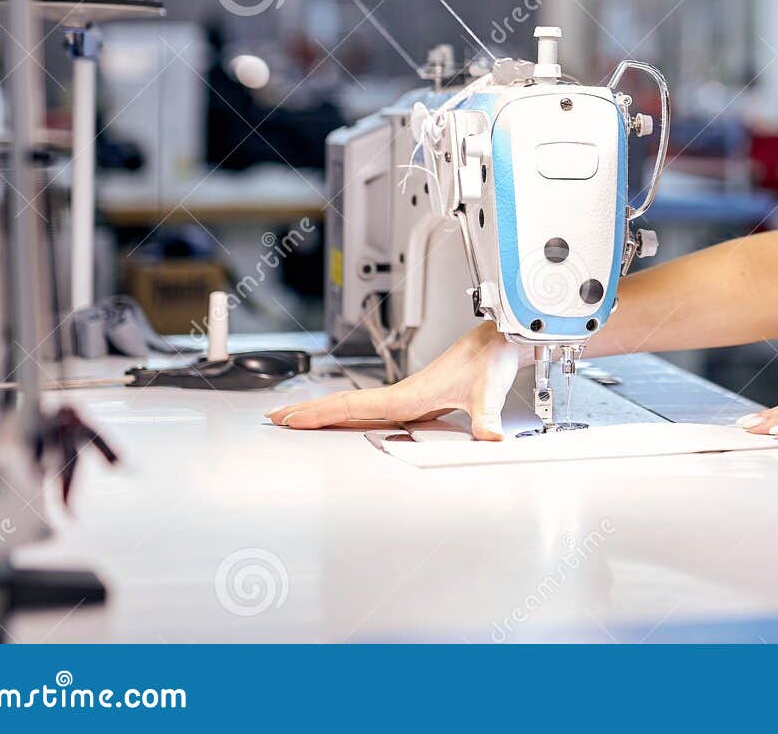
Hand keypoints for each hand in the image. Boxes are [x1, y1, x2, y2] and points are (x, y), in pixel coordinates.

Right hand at [265, 324, 522, 439]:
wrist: (502, 339)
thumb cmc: (491, 355)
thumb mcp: (489, 391)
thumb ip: (488, 418)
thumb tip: (490, 438)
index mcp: (409, 394)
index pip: (353, 406)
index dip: (319, 413)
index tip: (289, 417)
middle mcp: (405, 394)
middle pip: (346, 405)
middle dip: (309, 412)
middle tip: (275, 419)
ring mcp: (410, 397)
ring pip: (359, 407)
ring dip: (327, 412)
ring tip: (299, 420)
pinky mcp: (421, 400)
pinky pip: (377, 410)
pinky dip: (354, 415)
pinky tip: (349, 423)